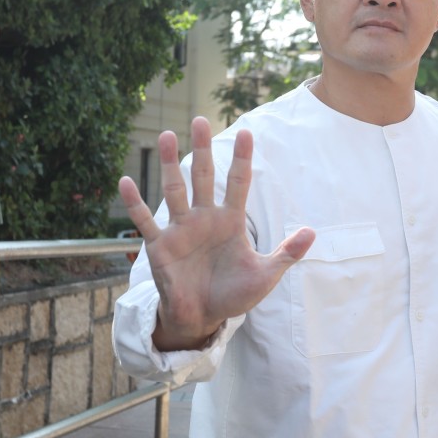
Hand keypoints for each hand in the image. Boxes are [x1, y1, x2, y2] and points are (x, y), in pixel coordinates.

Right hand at [118, 116, 314, 349]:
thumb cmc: (234, 294)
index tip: (247, 132)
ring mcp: (181, 230)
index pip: (238, 182)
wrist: (203, 318)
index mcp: (231, 221)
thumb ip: (287, 253)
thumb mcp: (266, 275)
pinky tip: (125, 180)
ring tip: (168, 134)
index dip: (242, 159)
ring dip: (171, 164)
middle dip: (203, 149)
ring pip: (175, 189)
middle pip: (205, 176)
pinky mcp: (160, 246)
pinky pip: (145, 221)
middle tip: (200, 120)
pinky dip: (135, 203)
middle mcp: (205, 218)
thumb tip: (312, 233)